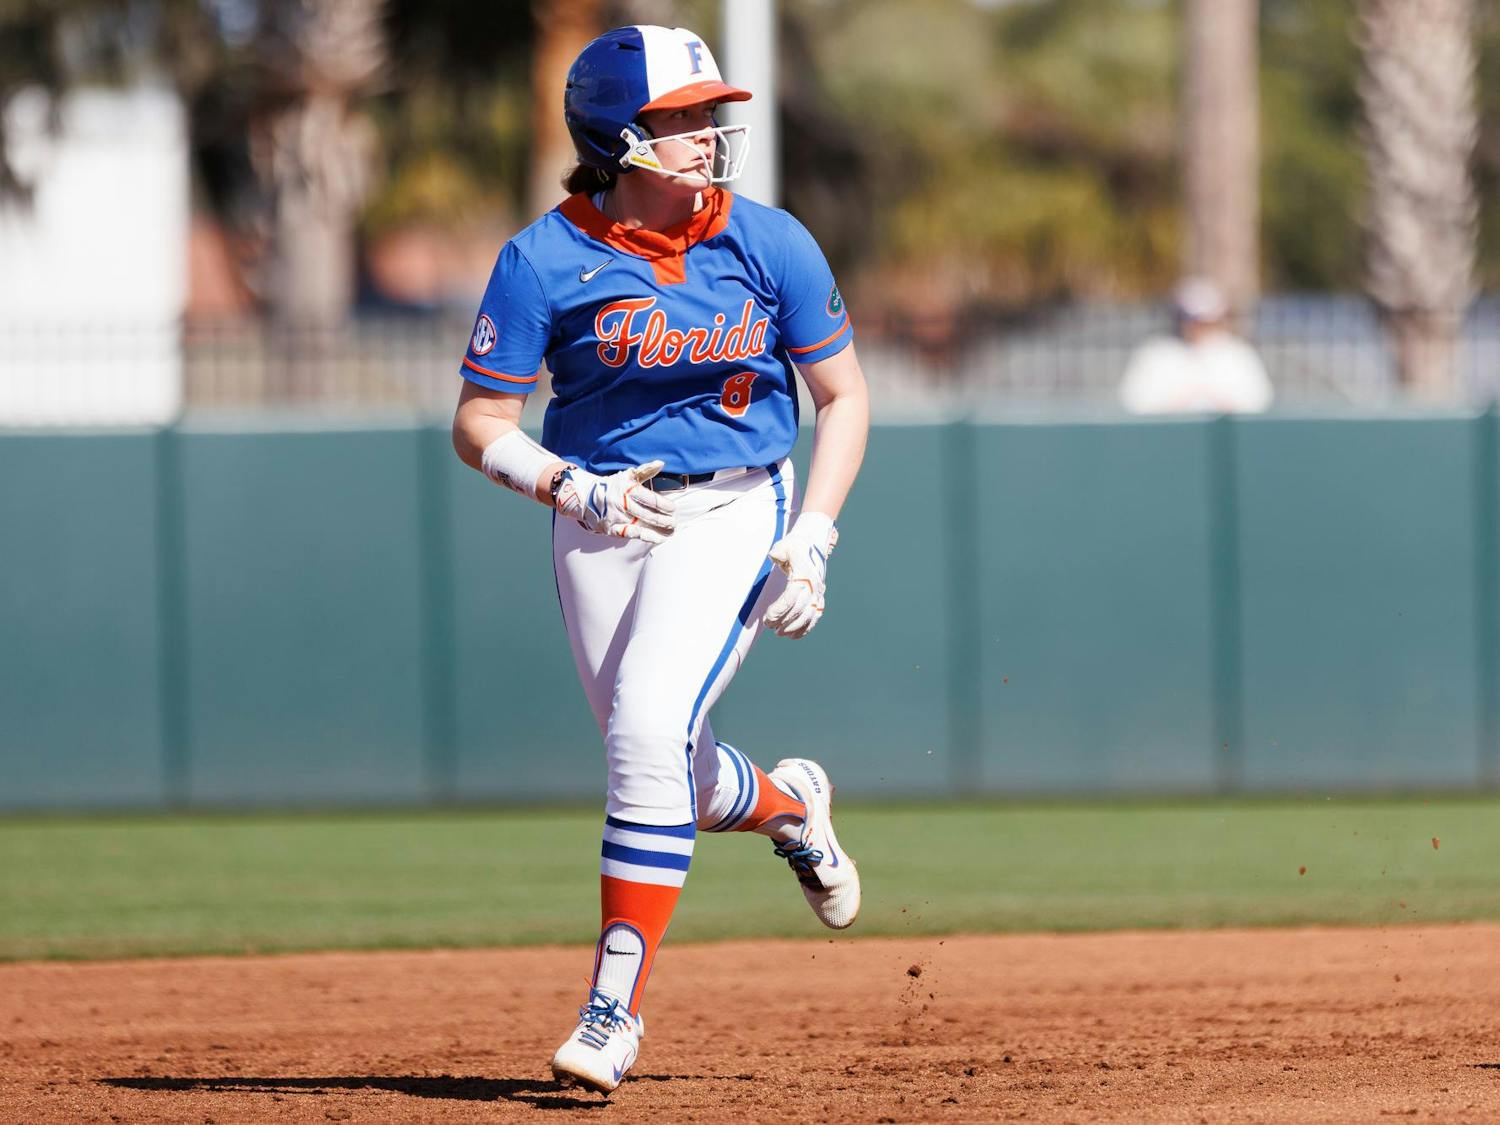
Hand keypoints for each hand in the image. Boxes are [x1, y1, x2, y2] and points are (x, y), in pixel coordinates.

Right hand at [553, 461, 676, 543]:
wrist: (586, 496)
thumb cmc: (612, 486)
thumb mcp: (627, 476)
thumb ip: (645, 471)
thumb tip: (661, 463)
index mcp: (627, 489)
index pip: (649, 498)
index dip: (663, 505)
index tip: (673, 509)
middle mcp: (621, 503)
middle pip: (647, 514)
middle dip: (663, 520)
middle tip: (674, 523)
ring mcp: (616, 517)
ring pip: (641, 525)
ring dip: (658, 530)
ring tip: (670, 532)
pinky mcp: (611, 528)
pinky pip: (631, 534)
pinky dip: (646, 537)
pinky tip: (658, 538)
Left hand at [762, 512, 837, 638]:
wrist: (813, 544)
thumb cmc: (795, 546)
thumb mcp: (785, 546)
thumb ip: (779, 552)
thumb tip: (775, 556)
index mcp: (804, 575)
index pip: (791, 597)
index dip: (779, 610)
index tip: (767, 617)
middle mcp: (814, 586)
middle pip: (799, 610)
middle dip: (783, 621)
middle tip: (769, 626)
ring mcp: (818, 593)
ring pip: (808, 616)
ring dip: (793, 628)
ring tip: (779, 633)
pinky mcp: (819, 598)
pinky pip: (815, 617)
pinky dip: (805, 629)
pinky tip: (793, 636)